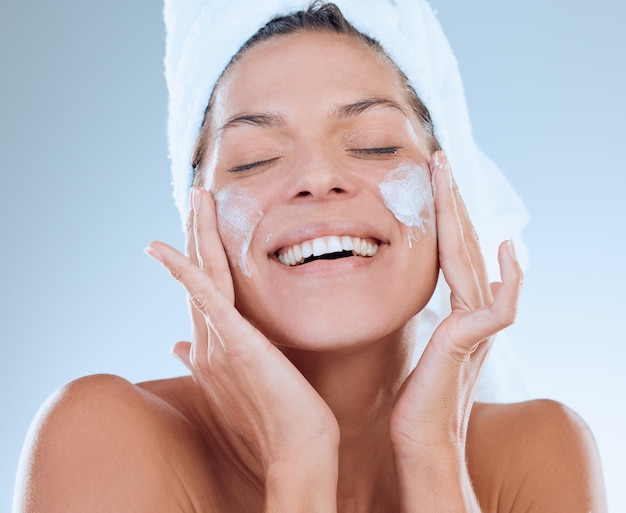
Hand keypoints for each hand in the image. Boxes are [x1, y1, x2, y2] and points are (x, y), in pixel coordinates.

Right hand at [145, 188, 338, 510]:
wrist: (297, 448)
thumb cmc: (277, 416)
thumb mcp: (239, 380)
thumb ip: (208, 359)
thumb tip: (178, 345)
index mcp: (215, 346)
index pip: (202, 290)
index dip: (197, 255)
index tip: (198, 226)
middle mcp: (210, 341)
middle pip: (199, 275)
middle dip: (196, 232)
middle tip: (197, 195)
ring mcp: (219, 342)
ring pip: (203, 275)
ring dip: (196, 233)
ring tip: (197, 197)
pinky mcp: (234, 343)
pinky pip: (204, 298)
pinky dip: (182, 270)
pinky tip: (162, 247)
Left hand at [389, 151, 522, 509]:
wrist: (422, 439)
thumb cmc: (417, 398)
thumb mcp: (420, 345)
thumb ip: (432, 319)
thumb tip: (432, 301)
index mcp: (460, 309)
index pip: (452, 250)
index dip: (444, 214)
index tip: (433, 180)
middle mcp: (474, 312)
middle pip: (465, 245)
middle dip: (453, 201)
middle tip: (442, 161)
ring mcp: (476, 327)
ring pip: (473, 261)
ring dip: (463, 216)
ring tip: (452, 177)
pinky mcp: (472, 344)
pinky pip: (499, 307)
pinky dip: (509, 279)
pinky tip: (504, 248)